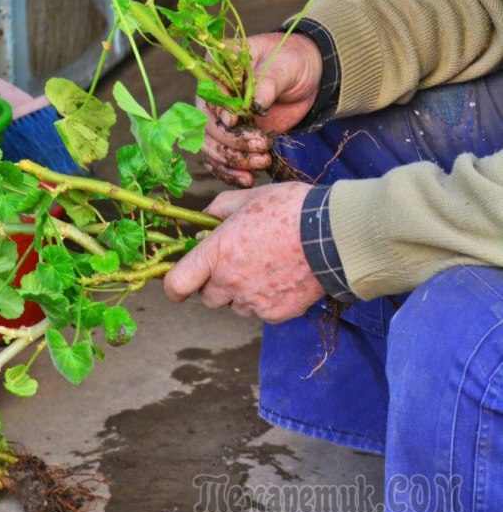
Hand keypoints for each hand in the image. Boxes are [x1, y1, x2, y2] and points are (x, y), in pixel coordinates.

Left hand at [163, 182, 324, 322]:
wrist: (336, 234)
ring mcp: (253, 301)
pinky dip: (267, 300)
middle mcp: (229, 282)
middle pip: (207, 297)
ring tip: (267, 268)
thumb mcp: (249, 197)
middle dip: (216, 284)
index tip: (179, 283)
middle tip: (237, 264)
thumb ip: (219, 209)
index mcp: (216, 253)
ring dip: (242, 293)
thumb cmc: (291, 210)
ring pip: (235, 306)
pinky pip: (261, 312)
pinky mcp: (276, 314)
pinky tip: (283, 278)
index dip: (174, 286)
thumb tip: (205, 220)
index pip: (177, 284)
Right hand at [201, 33, 322, 186]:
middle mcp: (212, 98)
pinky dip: (231, 173)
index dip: (217, 110)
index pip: (208, 92)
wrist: (304, 79)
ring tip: (261, 163)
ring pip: (211, 147)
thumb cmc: (291, 62)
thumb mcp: (283, 67)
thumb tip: (253, 106)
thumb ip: (266, 84)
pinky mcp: (230, 140)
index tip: (234, 120)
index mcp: (218, 69)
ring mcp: (219, 121)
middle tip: (260, 145)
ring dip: (232, 160)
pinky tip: (248, 179)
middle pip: (207, 125)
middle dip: (231, 141)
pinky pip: (220, 161)